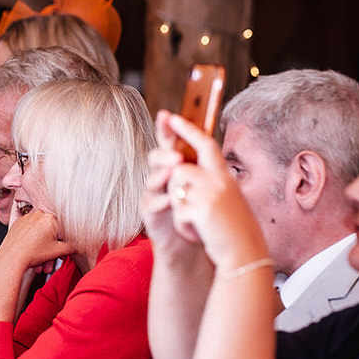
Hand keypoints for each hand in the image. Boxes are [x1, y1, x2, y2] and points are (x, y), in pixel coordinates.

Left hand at [0, 205, 72, 271]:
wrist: (11, 258)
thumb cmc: (32, 253)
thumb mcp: (58, 251)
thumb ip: (72, 247)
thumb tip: (77, 246)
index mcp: (50, 217)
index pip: (62, 231)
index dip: (64, 244)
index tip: (62, 252)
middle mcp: (38, 214)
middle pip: (50, 233)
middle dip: (52, 250)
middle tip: (51, 260)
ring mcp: (27, 218)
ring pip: (40, 234)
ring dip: (42, 249)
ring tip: (41, 263)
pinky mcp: (18, 223)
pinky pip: (30, 232)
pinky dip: (32, 242)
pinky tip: (32, 254)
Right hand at [142, 113, 199, 259]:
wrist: (192, 243)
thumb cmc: (200, 210)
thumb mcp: (206, 184)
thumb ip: (203, 163)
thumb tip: (208, 138)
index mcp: (175, 165)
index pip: (169, 142)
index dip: (166, 128)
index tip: (167, 115)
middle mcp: (162, 176)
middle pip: (156, 157)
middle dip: (165, 153)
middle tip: (177, 155)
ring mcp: (154, 194)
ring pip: (152, 178)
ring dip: (162, 174)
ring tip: (174, 170)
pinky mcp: (150, 213)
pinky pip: (151, 203)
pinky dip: (161, 201)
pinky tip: (169, 200)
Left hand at [154, 113, 267, 270]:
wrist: (245, 256)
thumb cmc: (234, 231)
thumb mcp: (227, 200)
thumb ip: (210, 183)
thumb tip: (180, 170)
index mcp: (225, 176)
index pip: (205, 144)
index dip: (188, 130)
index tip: (171, 117)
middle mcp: (219, 180)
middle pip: (180, 169)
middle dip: (175, 187)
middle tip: (188, 205)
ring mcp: (210, 193)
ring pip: (174, 190)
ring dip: (179, 210)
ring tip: (198, 224)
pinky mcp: (200, 209)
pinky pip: (177, 213)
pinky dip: (183, 228)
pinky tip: (198, 236)